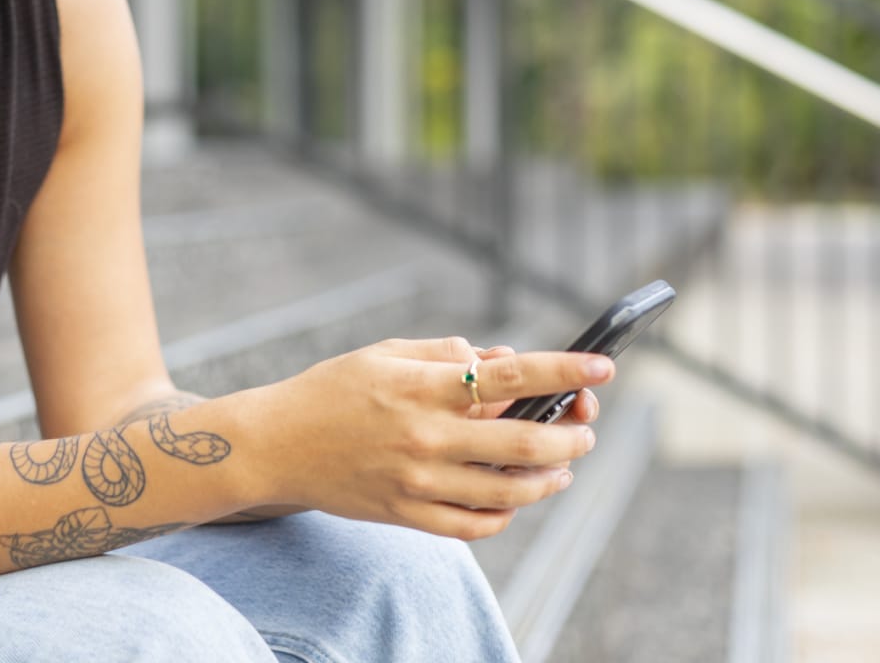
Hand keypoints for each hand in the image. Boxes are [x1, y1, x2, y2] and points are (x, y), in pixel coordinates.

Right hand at [252, 337, 612, 540]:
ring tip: (562, 467)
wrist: (275, 444)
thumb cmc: (333, 390)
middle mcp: (426, 437)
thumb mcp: (387, 353)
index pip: (510, 376)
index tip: (604, 367)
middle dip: (571, 435)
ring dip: (549, 479)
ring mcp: (418, 482)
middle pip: (523, 442)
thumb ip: (446, 354)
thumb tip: (501, 359)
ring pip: (508, 491)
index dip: (564, 370)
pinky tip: (515, 497)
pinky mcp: (407, 515)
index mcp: (422, 387)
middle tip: (585, 427)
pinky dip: (506, 514)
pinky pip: (474, 526)